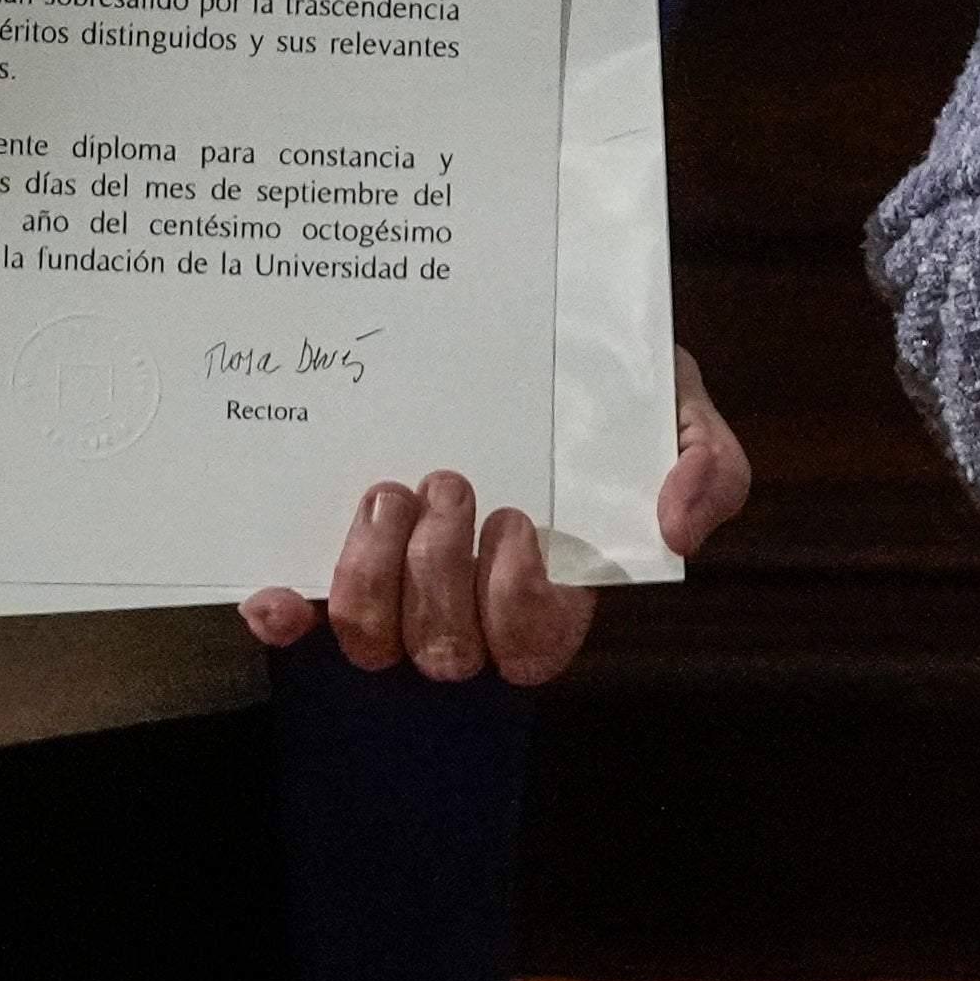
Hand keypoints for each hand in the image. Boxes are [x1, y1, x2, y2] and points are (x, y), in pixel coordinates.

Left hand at [238, 348, 750, 687]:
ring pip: (370, 638)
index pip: (532, 646)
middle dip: (440, 574)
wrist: (528, 330)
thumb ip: (709, 465)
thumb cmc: (606, 387)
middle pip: (443, 649)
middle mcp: (470, 604)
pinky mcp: (334, 562)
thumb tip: (678, 526)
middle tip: (449, 481)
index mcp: (554, 587)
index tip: (518, 521)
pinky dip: (284, 614)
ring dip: (371, 574)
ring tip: (389, 489)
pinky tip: (270, 589)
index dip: (518, 603)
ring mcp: (398, 588)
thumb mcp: (677, 410)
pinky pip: (299, 620)